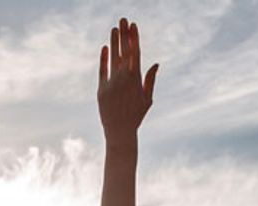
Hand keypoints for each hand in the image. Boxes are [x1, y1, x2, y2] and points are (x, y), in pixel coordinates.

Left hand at [97, 17, 158, 141]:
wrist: (119, 133)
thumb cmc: (136, 117)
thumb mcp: (147, 99)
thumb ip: (150, 80)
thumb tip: (156, 64)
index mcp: (136, 79)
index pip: (135, 53)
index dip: (134, 38)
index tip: (133, 26)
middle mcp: (123, 78)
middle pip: (124, 51)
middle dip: (124, 34)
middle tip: (122, 20)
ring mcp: (112, 83)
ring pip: (112, 58)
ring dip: (113, 42)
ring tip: (114, 29)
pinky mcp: (101, 90)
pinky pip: (102, 70)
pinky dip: (103, 59)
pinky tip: (105, 48)